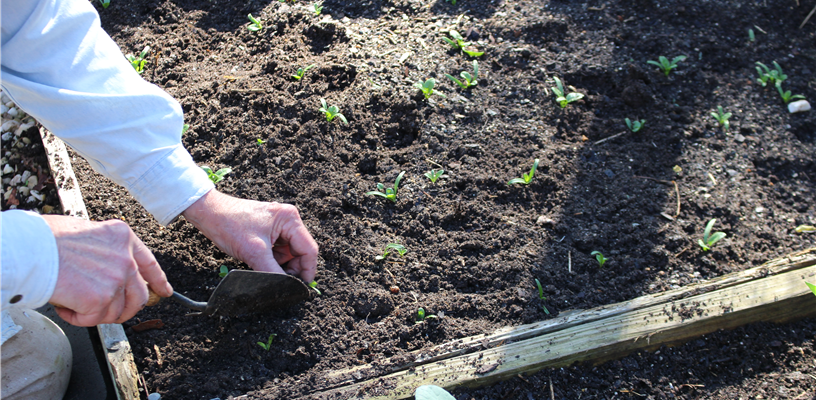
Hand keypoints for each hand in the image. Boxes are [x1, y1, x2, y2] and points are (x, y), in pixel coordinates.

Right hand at [43, 215, 172, 326]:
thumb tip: (113, 273)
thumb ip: (108, 251)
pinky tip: (65, 305)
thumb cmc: (48, 239)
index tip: (163, 292)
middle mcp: (125, 258)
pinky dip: (77, 318)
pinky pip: (94, 319)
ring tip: (74, 301)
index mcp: (123, 237)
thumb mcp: (89, 233)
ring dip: (95, 313)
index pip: (150, 264)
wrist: (30, 250)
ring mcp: (116, 279)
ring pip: (116, 311)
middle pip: (138, 296)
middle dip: (124, 309)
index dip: (158, 281)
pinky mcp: (101, 299)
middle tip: (104, 311)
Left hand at [182, 190, 317, 281]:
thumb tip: (287, 288)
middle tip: (282, 282)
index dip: (307, 270)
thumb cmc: (229, 225)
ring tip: (267, 270)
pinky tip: (261, 263)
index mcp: (290, 219)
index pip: (309, 249)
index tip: (302, 288)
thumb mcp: (254, 252)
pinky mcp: (269, 231)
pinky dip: (273, 261)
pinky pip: (278, 251)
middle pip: (300, 252)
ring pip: (289, 254)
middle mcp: (288, 220)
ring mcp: (279, 226)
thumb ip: (273, 272)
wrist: (208, 213)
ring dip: (281, 265)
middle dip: (293, 268)